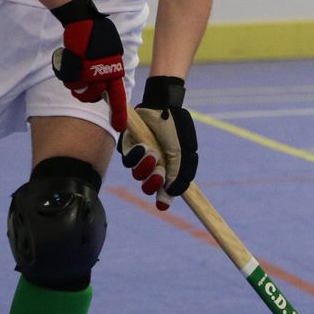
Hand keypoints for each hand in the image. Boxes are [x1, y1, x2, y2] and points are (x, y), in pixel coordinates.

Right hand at [50, 0, 126, 131]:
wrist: (84, 21)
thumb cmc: (98, 36)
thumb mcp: (111, 53)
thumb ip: (109, 69)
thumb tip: (106, 84)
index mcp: (115, 71)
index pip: (118, 97)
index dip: (118, 114)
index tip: (118, 128)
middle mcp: (104, 74)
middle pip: (94, 97)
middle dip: (87, 94)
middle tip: (83, 84)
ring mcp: (89, 72)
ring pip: (80, 92)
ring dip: (76, 85)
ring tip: (76, 71)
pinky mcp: (76, 68)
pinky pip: (69, 83)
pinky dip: (67, 77)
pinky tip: (71, 65)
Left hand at [119, 76, 197, 210]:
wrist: (164, 106)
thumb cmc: (176, 127)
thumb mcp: (185, 151)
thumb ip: (180, 172)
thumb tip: (173, 192)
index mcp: (170, 168)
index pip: (166, 190)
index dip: (164, 199)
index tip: (162, 206)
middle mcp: (155, 166)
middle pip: (148, 186)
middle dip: (152, 185)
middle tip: (158, 176)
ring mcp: (142, 158)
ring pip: (137, 175)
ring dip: (145, 168)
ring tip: (153, 155)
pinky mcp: (129, 148)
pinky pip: (128, 160)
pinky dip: (136, 156)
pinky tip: (143, 147)